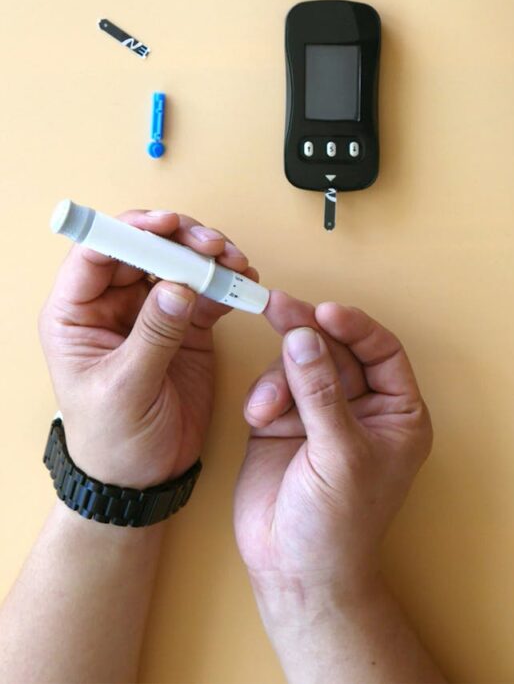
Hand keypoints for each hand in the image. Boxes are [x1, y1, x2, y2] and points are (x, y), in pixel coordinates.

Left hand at [39, 209, 257, 487]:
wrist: (142, 478)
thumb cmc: (112, 440)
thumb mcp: (126, 389)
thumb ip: (152, 335)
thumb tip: (178, 286)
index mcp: (78, 315)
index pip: (97, 254)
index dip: (131, 230)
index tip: (167, 225)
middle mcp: (114, 305)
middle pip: (145, 248)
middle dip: (182, 239)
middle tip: (213, 247)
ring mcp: (153, 313)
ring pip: (180, 262)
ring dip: (210, 256)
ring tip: (235, 262)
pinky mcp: (188, 326)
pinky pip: (209, 290)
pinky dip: (229, 282)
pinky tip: (244, 282)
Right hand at [234, 292, 432, 598]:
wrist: (295, 569)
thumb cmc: (339, 523)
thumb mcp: (341, 454)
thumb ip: (322, 393)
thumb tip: (305, 337)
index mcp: (398, 412)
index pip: (383, 351)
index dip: (356, 327)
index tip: (325, 312)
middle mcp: (362, 406)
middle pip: (338, 349)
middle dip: (309, 332)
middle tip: (278, 306)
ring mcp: (321, 412)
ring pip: (301, 362)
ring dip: (281, 375)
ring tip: (266, 407)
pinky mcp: (284, 421)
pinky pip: (274, 385)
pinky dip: (264, 394)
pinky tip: (259, 416)